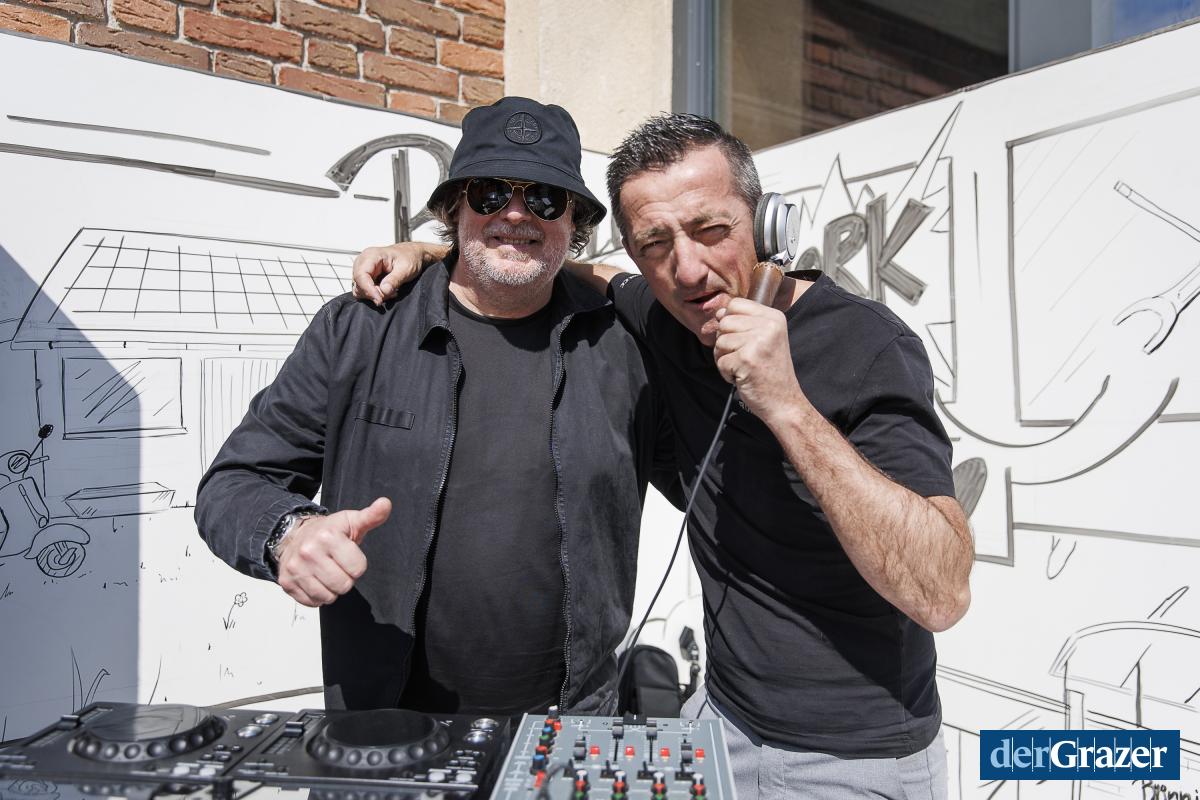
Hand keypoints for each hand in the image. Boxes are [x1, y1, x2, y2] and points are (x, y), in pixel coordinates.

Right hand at [275, 497, 391, 606]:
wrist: (293, 535)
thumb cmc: (327, 531)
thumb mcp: (351, 521)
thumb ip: (372, 516)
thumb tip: (385, 504)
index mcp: (328, 536)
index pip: (358, 569)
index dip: (356, 564)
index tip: (348, 556)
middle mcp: (309, 552)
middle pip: (343, 585)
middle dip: (345, 578)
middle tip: (337, 566)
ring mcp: (296, 569)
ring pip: (328, 597)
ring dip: (331, 589)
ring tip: (327, 573)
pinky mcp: (287, 582)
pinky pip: (312, 602)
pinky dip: (317, 596)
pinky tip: (315, 580)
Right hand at [351, 243, 445, 305]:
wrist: (412, 255)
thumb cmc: (410, 257)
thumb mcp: (406, 268)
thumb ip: (394, 280)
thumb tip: (384, 291)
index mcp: (371, 255)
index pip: (361, 275)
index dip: (368, 289)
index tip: (379, 299)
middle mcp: (363, 261)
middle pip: (358, 283)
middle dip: (373, 293)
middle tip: (391, 293)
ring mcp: (363, 270)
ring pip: (360, 289)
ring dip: (374, 294)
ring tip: (391, 291)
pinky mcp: (366, 277)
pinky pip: (364, 290)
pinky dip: (375, 294)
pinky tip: (387, 291)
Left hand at [713, 298, 804, 422]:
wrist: (784, 401)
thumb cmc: (770, 371)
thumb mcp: (764, 339)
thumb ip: (743, 323)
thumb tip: (718, 313)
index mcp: (774, 317)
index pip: (735, 304)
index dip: (729, 321)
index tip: (741, 339)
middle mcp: (768, 326)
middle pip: (725, 322)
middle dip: (726, 342)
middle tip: (743, 357)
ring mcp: (758, 342)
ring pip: (720, 341)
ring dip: (725, 358)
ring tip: (744, 367)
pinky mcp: (746, 359)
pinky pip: (720, 360)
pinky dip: (726, 373)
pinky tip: (743, 377)